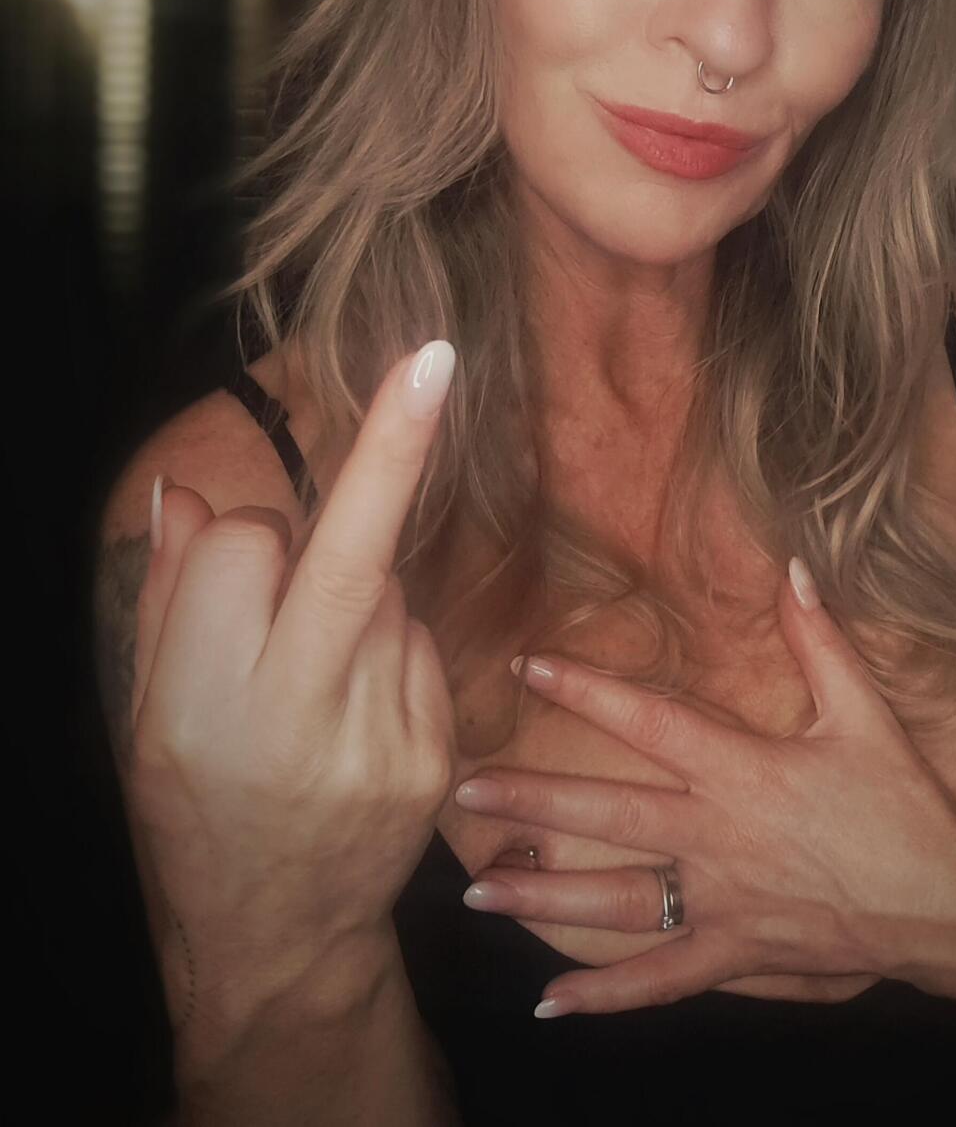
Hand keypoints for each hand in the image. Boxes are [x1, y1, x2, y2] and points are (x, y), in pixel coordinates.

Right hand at [127, 341, 459, 1021]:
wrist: (274, 935)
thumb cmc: (196, 809)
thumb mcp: (148, 714)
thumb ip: (171, 595)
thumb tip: (191, 490)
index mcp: (205, 705)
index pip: (247, 545)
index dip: (247, 530)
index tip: (262, 513)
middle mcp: (298, 720)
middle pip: (346, 549)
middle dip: (387, 453)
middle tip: (412, 389)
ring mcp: (380, 740)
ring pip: (386, 588)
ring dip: (355, 592)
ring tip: (312, 677)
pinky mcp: (438, 753)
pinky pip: (420, 639)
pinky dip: (391, 643)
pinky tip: (358, 704)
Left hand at [452, 557, 955, 1016]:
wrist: (947, 904)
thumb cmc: (905, 805)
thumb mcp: (866, 713)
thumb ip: (821, 639)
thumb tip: (792, 567)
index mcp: (744, 769)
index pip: (649, 721)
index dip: (586, 691)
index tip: (528, 668)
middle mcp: (719, 837)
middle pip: (610, 815)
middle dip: (532, 804)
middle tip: (463, 795)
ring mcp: (722, 903)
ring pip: (617, 901)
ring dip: (544, 898)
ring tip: (478, 889)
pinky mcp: (736, 955)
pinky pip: (660, 981)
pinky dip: (606, 997)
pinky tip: (552, 1004)